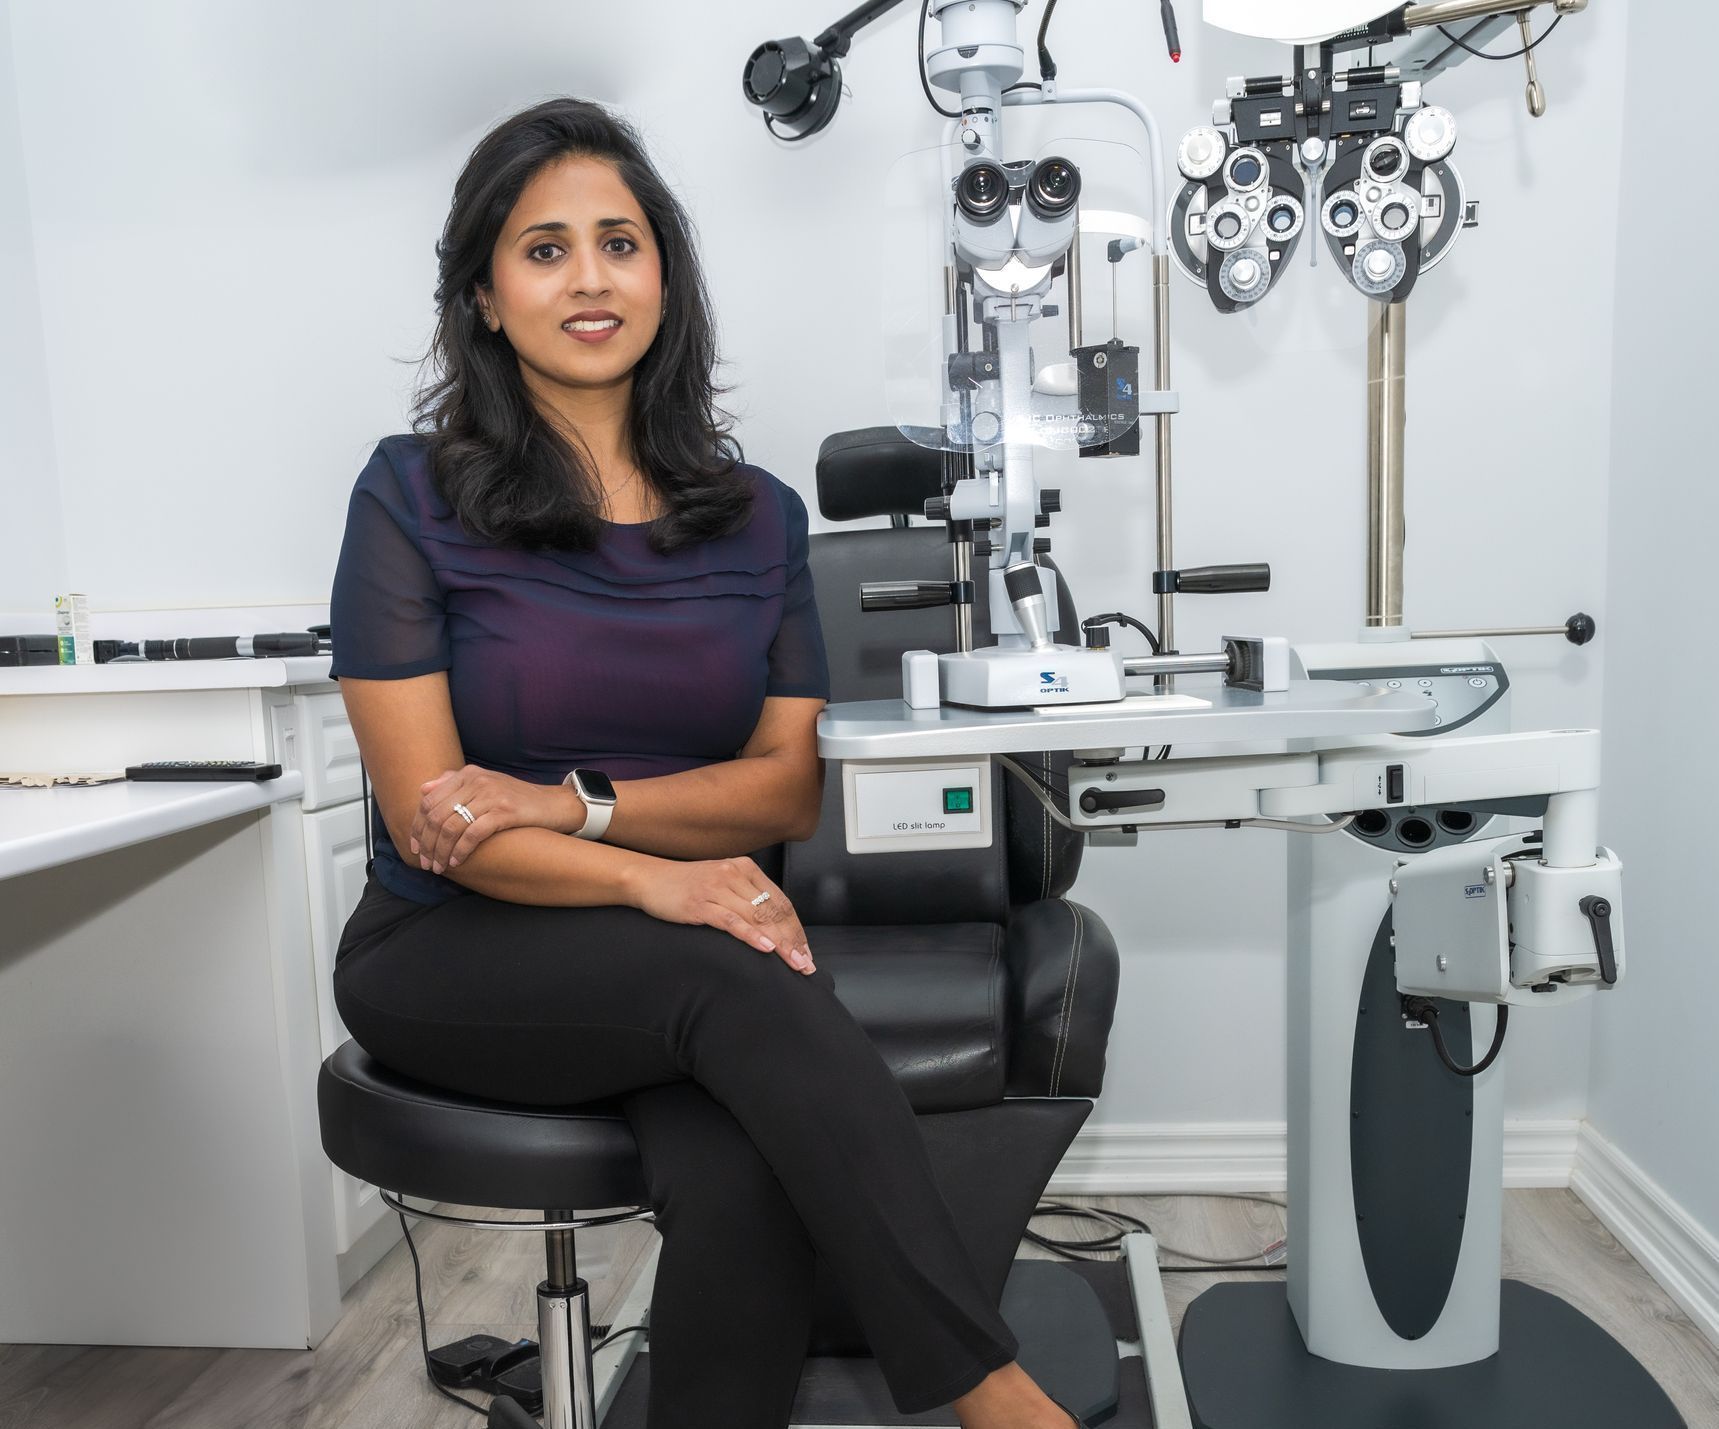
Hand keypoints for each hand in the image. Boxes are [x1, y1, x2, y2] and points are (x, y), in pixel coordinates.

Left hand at [410, 765, 574, 873]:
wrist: (552, 804)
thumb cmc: (516, 799)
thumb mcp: (484, 784)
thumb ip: (453, 783)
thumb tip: (422, 789)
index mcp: (467, 773)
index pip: (429, 800)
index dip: (417, 826)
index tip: (415, 847)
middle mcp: (476, 781)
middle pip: (437, 815)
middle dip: (427, 843)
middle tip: (425, 863)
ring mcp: (491, 795)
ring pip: (451, 826)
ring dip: (441, 851)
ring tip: (439, 866)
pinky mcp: (504, 812)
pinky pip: (472, 834)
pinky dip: (460, 851)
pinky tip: (457, 862)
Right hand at [631, 856, 815, 974]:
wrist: (650, 879)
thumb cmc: (688, 886)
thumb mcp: (723, 884)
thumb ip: (746, 897)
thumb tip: (773, 928)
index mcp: (745, 868)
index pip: (781, 901)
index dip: (796, 928)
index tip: (806, 951)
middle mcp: (735, 874)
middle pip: (774, 911)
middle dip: (793, 940)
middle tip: (805, 964)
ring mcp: (718, 888)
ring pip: (758, 917)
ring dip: (780, 943)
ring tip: (793, 962)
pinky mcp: (700, 904)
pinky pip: (732, 921)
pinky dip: (751, 935)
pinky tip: (766, 948)